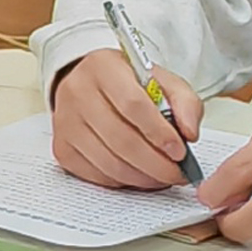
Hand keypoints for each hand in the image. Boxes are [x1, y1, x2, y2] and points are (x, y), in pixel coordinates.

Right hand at [50, 49, 202, 191]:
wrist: (91, 83)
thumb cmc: (129, 83)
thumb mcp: (162, 81)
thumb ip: (184, 103)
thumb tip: (189, 134)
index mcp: (104, 68)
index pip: (133, 105)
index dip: (159, 133)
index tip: (180, 151)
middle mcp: (78, 93)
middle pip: (121, 140)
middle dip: (156, 164)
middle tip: (177, 173)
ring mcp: (65, 122)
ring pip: (108, 162)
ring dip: (142, 177)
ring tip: (162, 177)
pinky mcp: (61, 147)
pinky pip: (95, 175)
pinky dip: (122, 182)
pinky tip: (138, 175)